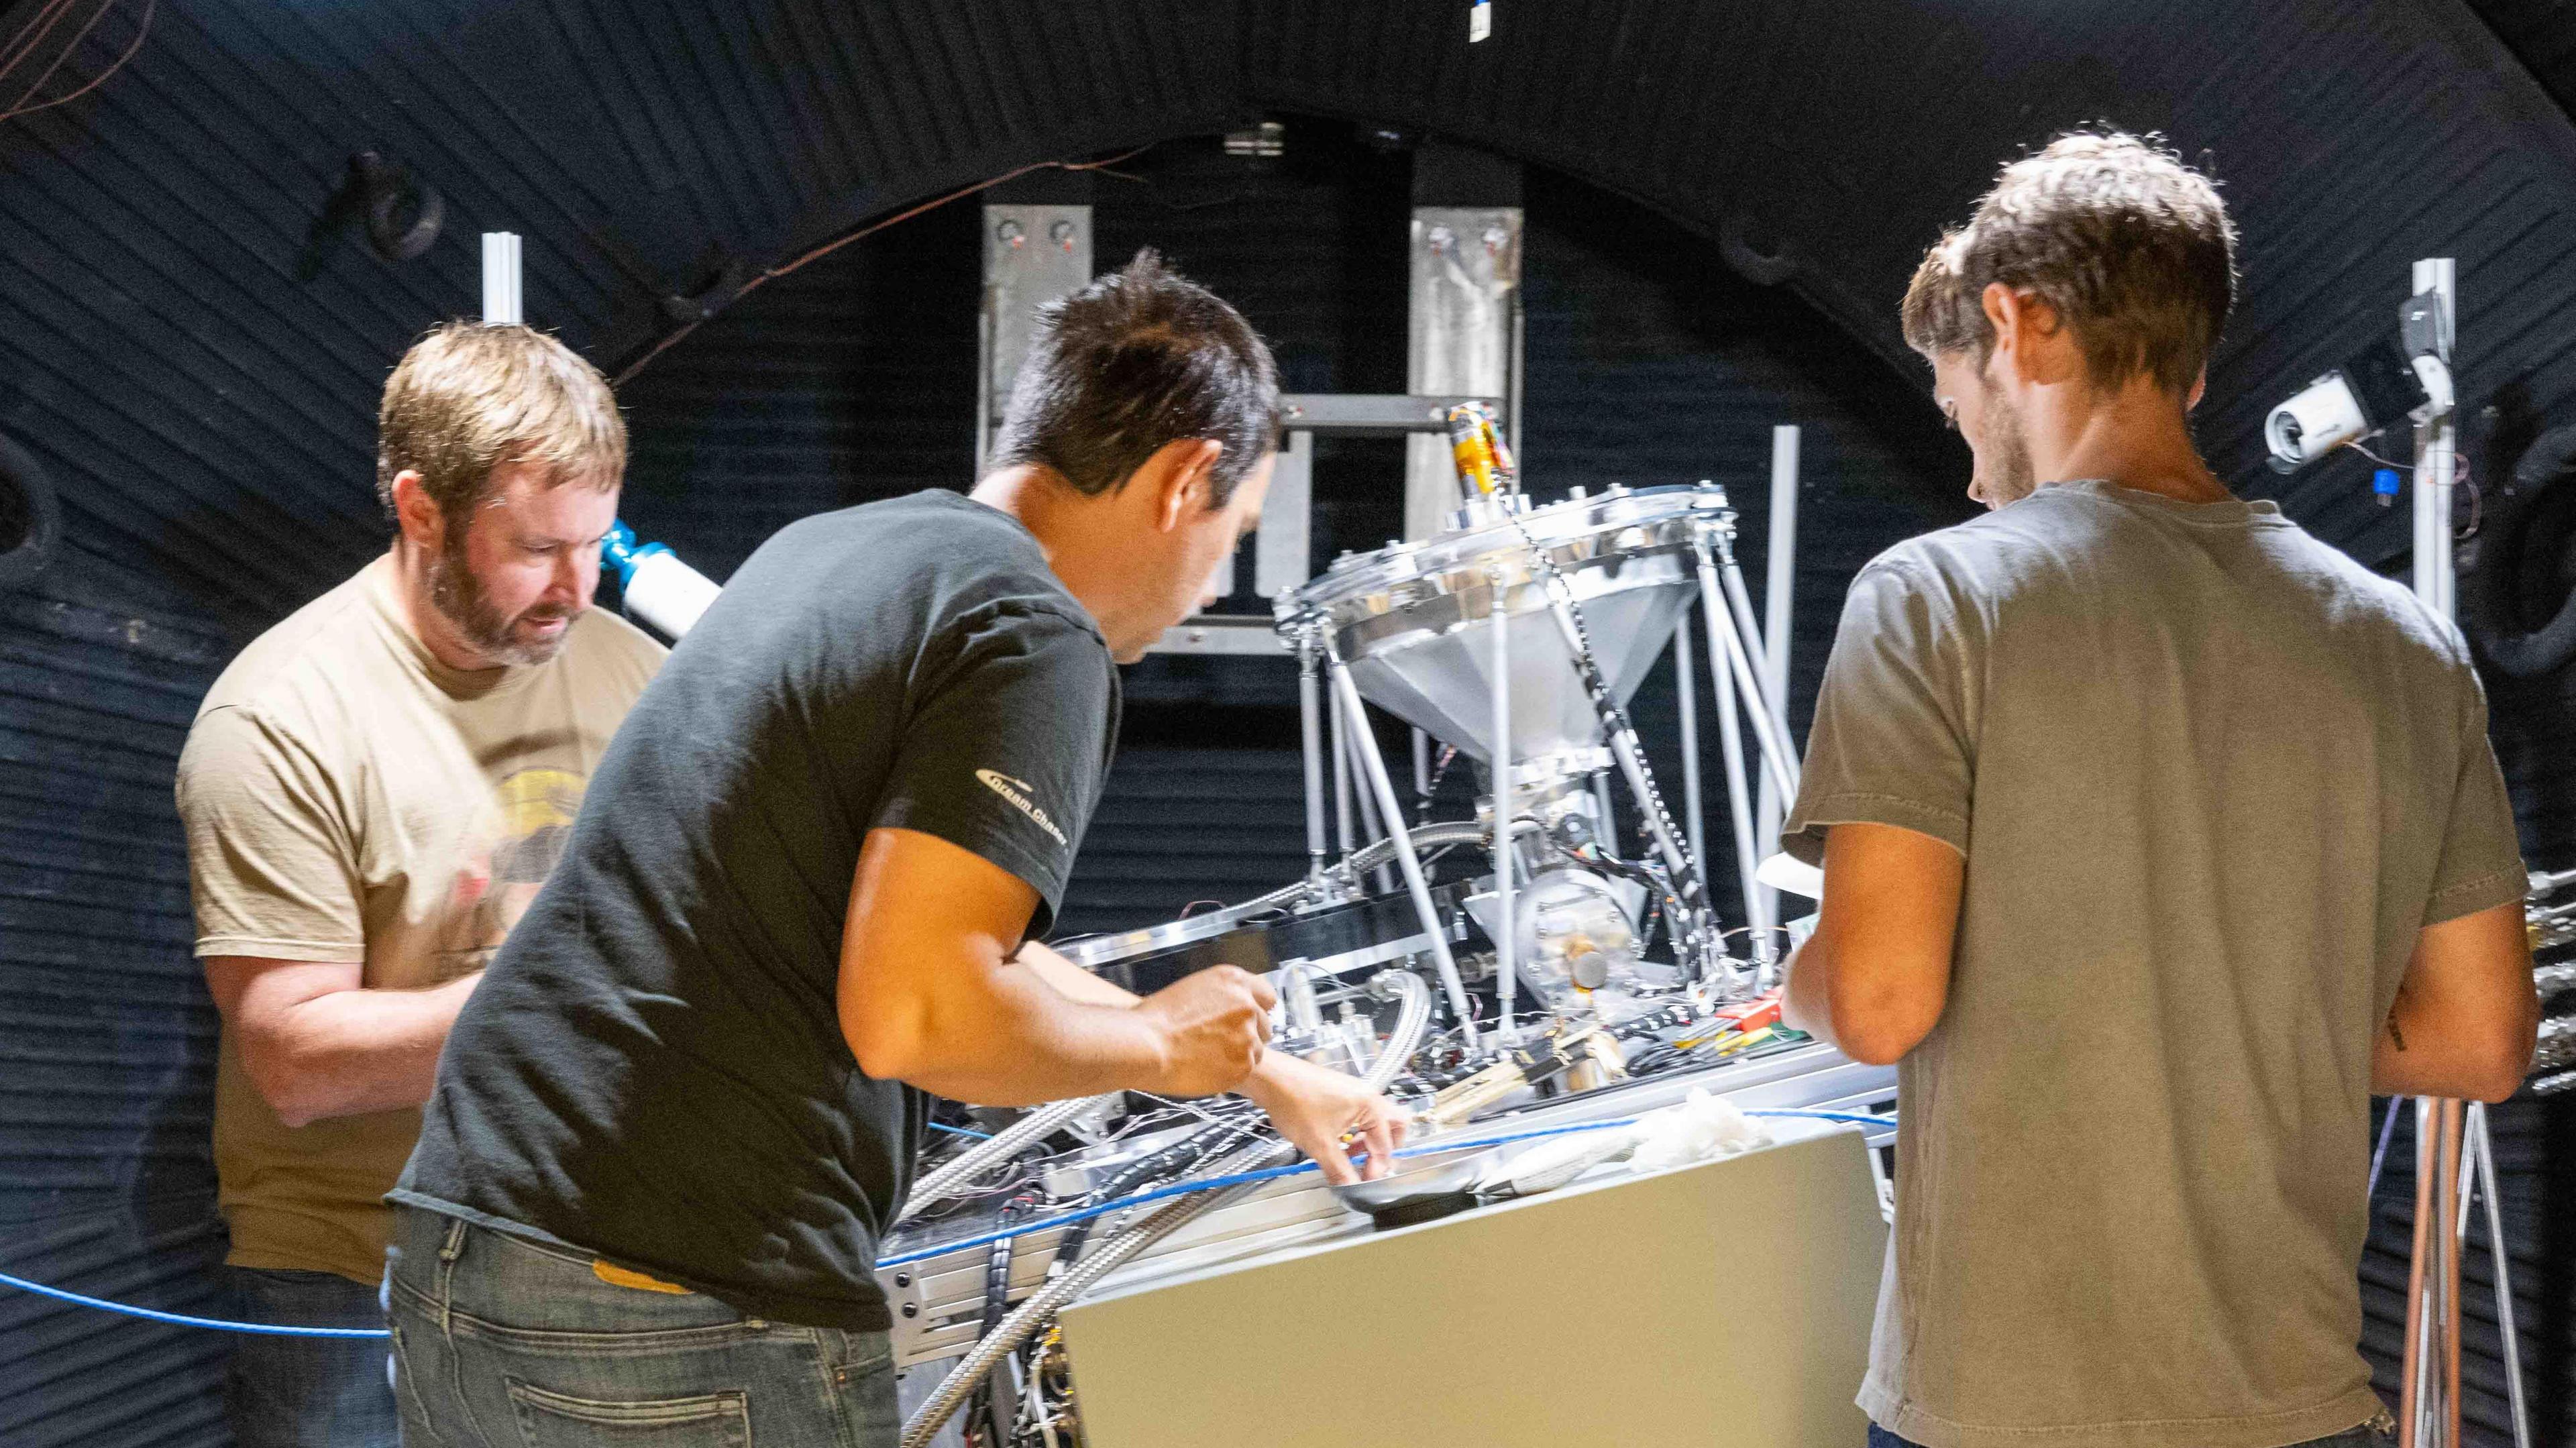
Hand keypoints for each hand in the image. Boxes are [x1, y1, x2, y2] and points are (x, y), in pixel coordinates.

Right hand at [1134, 966, 1275, 1096]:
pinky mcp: (1244, 1064)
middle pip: (1265, 1024)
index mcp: (1234, 982)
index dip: (1258, 1010)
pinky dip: (1232, 1072)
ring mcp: (1247, 1035)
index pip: (1267, 996)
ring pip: (1257, 1049)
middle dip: (1249, 1034)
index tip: (1252, 1018)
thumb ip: (1222, 996)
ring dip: (1240, 1054)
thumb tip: (1232, 1006)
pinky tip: (1209, 1067)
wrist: (1145, 1044)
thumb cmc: (1158, 1019)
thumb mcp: (1194, 989)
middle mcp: (1246, 1005)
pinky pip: (1246, 1069)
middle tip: (1224, 1042)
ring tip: (1210, 1056)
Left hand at [1241, 1051, 1410, 1185]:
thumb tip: (1351, 1187)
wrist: (1270, 1079)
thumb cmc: (1293, 1102)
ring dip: (1367, 1141)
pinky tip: (1338, 1142)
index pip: (1384, 1145)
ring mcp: (1354, 1091)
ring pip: (1375, 1120)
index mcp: (1370, 1105)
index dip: (1375, 1168)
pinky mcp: (1341, 1092)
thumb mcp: (1319, 1145)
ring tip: (1350, 1156)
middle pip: (1394, 1125)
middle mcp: (1367, 1094)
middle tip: (1372, 1166)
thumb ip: (1339, 1170)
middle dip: (1385, 1149)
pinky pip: (1359, 1114)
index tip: (1363, 1182)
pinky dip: (1355, 1130)